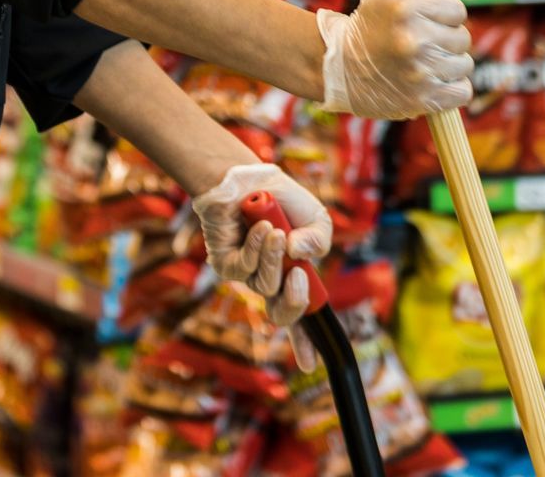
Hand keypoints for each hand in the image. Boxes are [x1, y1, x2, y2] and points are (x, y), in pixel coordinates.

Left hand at [190, 162, 332, 369]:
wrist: (250, 180)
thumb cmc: (282, 201)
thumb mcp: (316, 219)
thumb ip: (319, 241)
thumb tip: (299, 257)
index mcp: (294, 278)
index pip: (302, 317)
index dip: (306, 342)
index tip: (312, 364)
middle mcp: (270, 281)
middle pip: (282, 314)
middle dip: (293, 300)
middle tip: (297, 276)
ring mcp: (247, 275)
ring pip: (264, 285)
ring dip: (273, 258)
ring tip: (275, 232)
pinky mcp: (225, 264)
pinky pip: (242, 269)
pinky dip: (255, 247)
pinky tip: (258, 228)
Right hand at [317, 0, 474, 119]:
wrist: (339, 69)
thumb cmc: (370, 26)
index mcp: (405, 7)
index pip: (457, 9)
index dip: (445, 14)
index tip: (430, 20)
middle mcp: (414, 39)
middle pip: (462, 37)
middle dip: (446, 39)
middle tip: (424, 42)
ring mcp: (419, 72)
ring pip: (464, 64)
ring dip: (449, 64)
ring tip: (425, 63)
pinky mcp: (423, 99)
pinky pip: (462, 91)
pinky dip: (451, 88)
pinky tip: (432, 82)